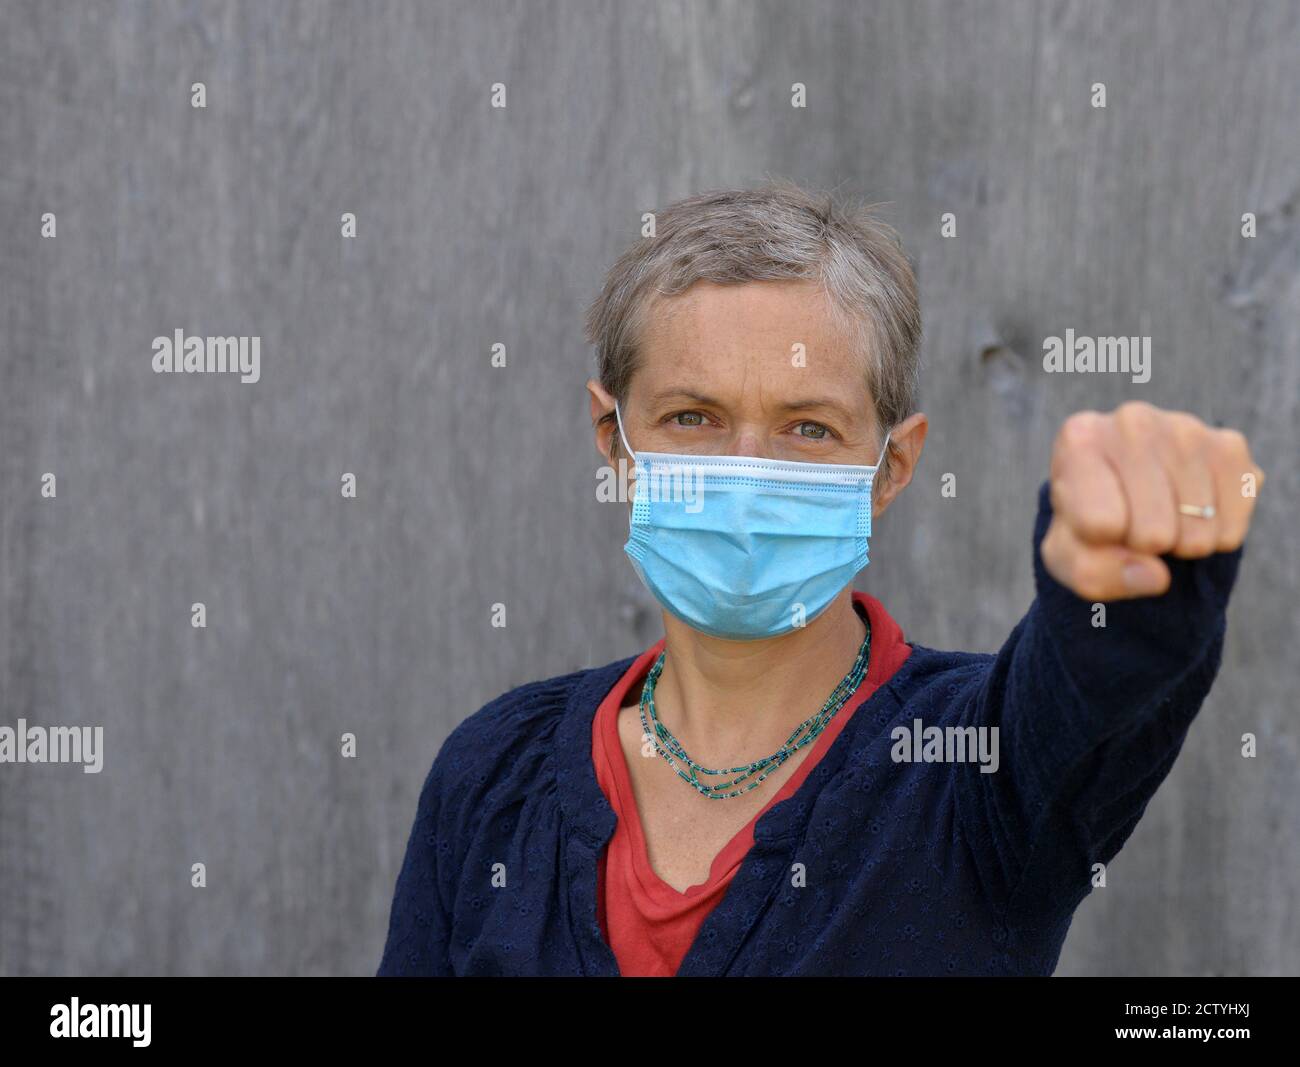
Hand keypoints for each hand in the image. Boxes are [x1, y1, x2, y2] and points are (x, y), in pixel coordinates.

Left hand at [1041, 401, 1263, 599]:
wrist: (1131, 490)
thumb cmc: (1090, 521)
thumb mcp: (1069, 555)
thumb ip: (1092, 574)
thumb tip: (1157, 576)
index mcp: (1079, 439)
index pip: (1100, 524)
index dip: (1102, 543)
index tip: (1095, 523)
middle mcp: (1132, 421)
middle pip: (1152, 533)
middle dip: (1143, 547)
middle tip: (1133, 523)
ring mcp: (1186, 428)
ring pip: (1196, 534)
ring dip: (1179, 544)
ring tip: (1161, 516)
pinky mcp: (1230, 448)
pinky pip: (1230, 529)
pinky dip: (1213, 538)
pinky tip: (1192, 512)